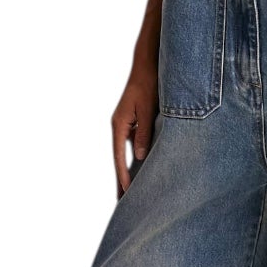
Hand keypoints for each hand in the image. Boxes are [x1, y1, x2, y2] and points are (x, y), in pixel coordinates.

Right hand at [112, 69, 159, 197]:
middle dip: (121, 179)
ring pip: (126, 152)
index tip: (125, 193)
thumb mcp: (148, 111)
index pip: (118, 156)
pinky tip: (143, 168)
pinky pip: (134, 144)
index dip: (122, 175)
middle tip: (122, 201)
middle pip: (118, 158)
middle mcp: (120, 126)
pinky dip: (137, 157)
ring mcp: (126, 124)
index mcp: (120, 125)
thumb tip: (140, 157)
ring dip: (129, 169)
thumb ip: (144, 134)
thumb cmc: (148, 85)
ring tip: (133, 190)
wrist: (148, 65)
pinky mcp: (134, 122)